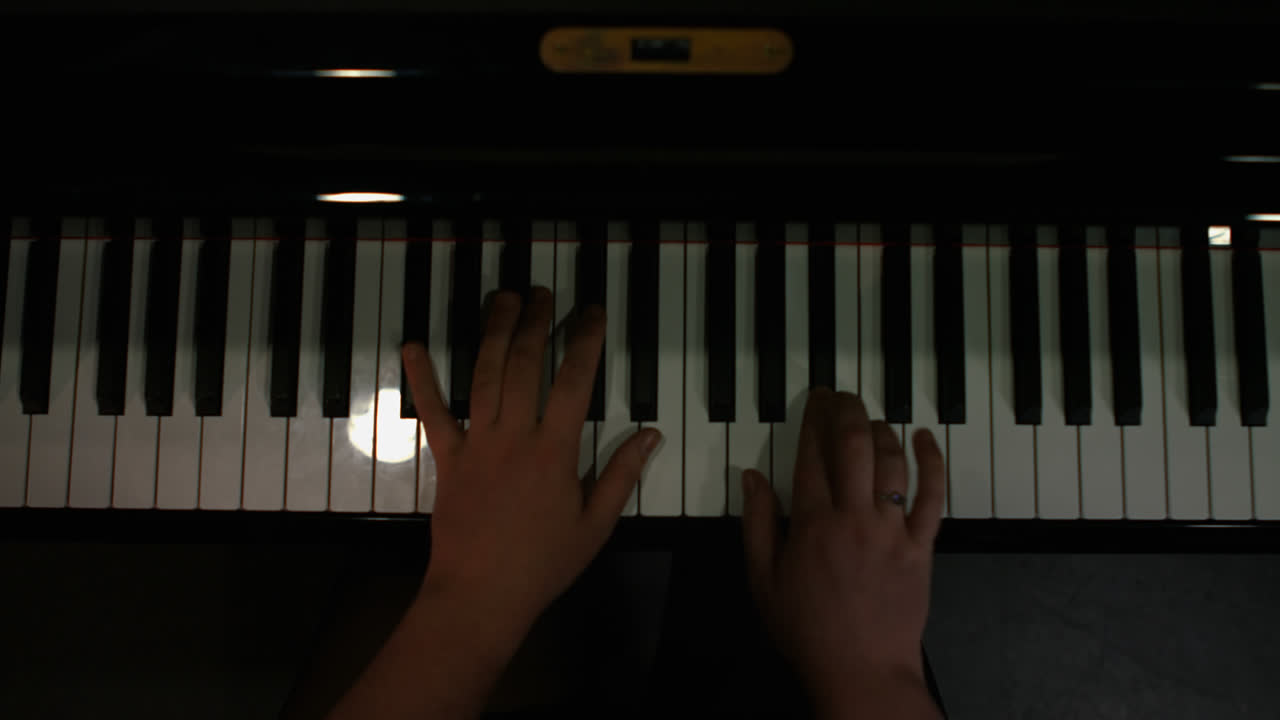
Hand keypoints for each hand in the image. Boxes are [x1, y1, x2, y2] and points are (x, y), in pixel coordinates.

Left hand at [402, 288, 660, 644]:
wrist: (480, 595)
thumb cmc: (542, 565)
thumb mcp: (596, 525)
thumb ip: (622, 475)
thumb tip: (650, 435)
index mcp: (555, 452)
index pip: (574, 381)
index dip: (584, 340)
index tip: (590, 313)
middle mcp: (514, 437)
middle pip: (524, 365)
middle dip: (535, 323)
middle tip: (543, 295)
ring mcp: (477, 445)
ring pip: (484, 375)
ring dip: (493, 332)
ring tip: (503, 299)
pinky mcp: (447, 459)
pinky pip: (433, 413)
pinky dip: (421, 379)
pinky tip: (412, 348)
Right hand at [741, 389, 944, 717]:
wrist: (861, 670)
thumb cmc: (809, 632)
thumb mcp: (762, 580)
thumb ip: (756, 524)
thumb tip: (751, 479)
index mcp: (812, 524)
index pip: (810, 456)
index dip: (810, 421)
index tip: (811, 402)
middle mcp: (854, 518)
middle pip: (853, 445)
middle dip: (845, 411)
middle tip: (840, 395)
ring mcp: (891, 530)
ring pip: (891, 461)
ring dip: (881, 429)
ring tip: (870, 415)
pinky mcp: (921, 546)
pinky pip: (933, 494)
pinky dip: (931, 461)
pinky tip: (925, 437)